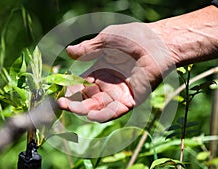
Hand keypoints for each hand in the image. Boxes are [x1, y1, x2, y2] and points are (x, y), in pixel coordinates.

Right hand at [58, 22, 172, 121]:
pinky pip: (115, 111)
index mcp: (101, 71)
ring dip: (84, 110)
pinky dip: (103, 114)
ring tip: (71, 108)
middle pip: (88, 99)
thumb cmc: (133, 37)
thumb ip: (88, 49)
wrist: (157, 42)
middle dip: (74, 102)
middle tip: (61, 104)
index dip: (71, 89)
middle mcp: (108, 85)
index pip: (81, 85)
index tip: (59, 92)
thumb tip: (68, 51)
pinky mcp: (131, 100)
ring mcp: (119, 94)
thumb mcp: (105, 40)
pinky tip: (90, 115)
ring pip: (98, 107)